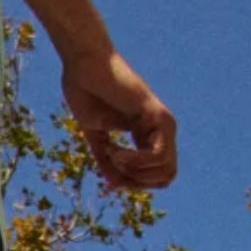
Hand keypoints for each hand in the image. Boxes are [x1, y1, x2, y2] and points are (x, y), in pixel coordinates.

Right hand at [60, 48, 176, 190]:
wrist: (84, 65)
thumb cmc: (86, 92)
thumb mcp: (94, 135)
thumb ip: (107, 159)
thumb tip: (116, 185)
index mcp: (147, 133)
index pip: (157, 174)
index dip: (134, 183)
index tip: (108, 169)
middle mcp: (160, 129)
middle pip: (166, 177)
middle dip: (137, 182)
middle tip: (111, 165)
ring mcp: (162, 122)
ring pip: (166, 170)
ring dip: (133, 171)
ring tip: (111, 153)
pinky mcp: (157, 115)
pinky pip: (157, 155)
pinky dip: (134, 161)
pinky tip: (113, 150)